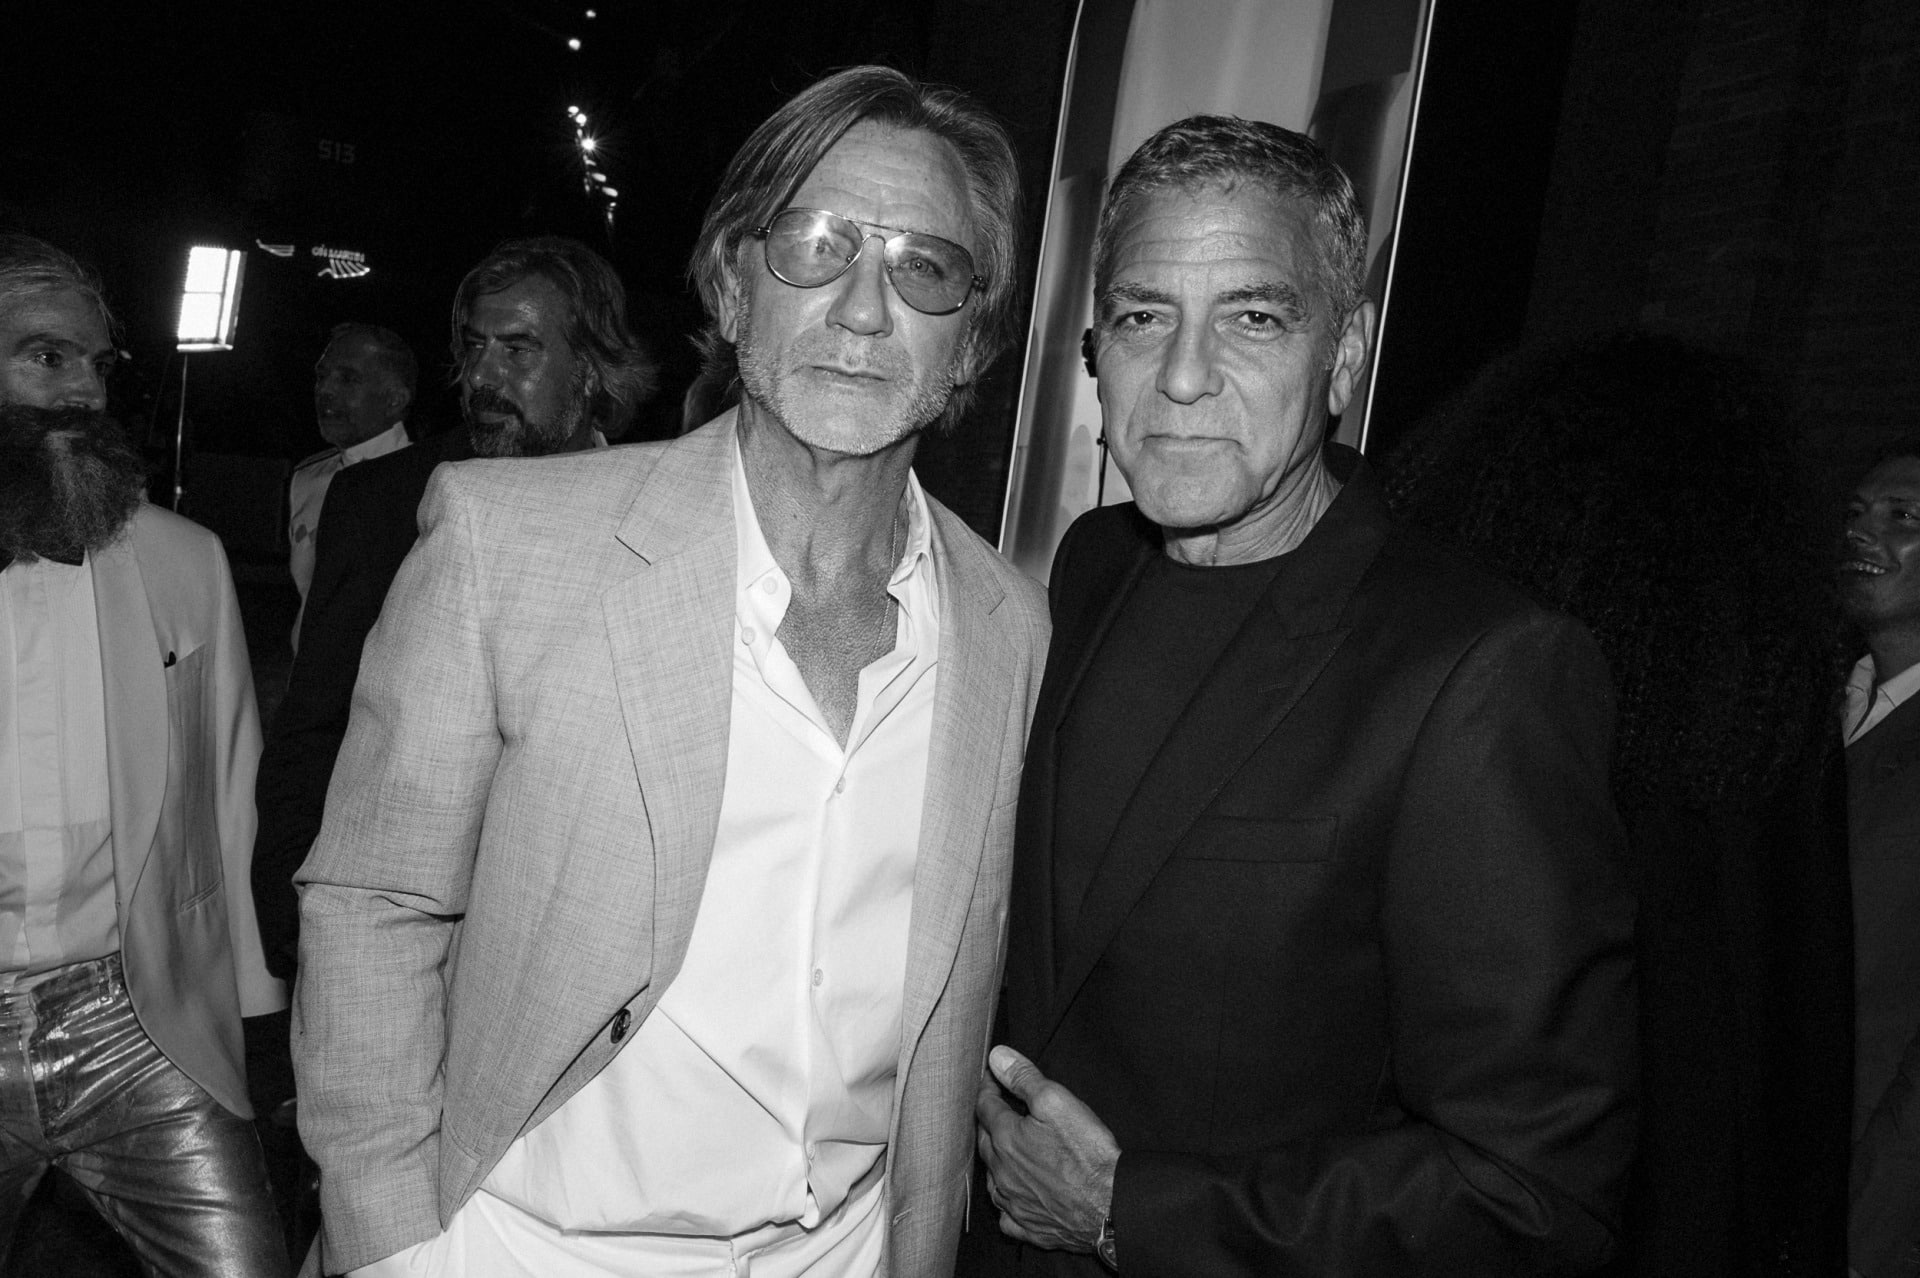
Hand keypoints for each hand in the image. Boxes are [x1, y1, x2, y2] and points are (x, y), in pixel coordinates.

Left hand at [974, 1045, 1119, 1251]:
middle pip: (983, 1142)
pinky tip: (1015, 1195)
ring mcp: (1013, 1203)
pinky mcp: (1029, 1227)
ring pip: (992, 1178)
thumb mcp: (1057, 1102)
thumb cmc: (1087, 1153)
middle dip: (987, 1122)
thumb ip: (1024, 1078)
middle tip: (996, 1109)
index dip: (987, 1089)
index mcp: (1005, 1139)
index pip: (984, 1107)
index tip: (991, 1079)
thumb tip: (996, 1057)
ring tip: (1004, 1149)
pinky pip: (1006, 1215)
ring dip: (995, 1160)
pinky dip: (1007, 1201)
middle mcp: (1002, 1173)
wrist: (1111, 1206)